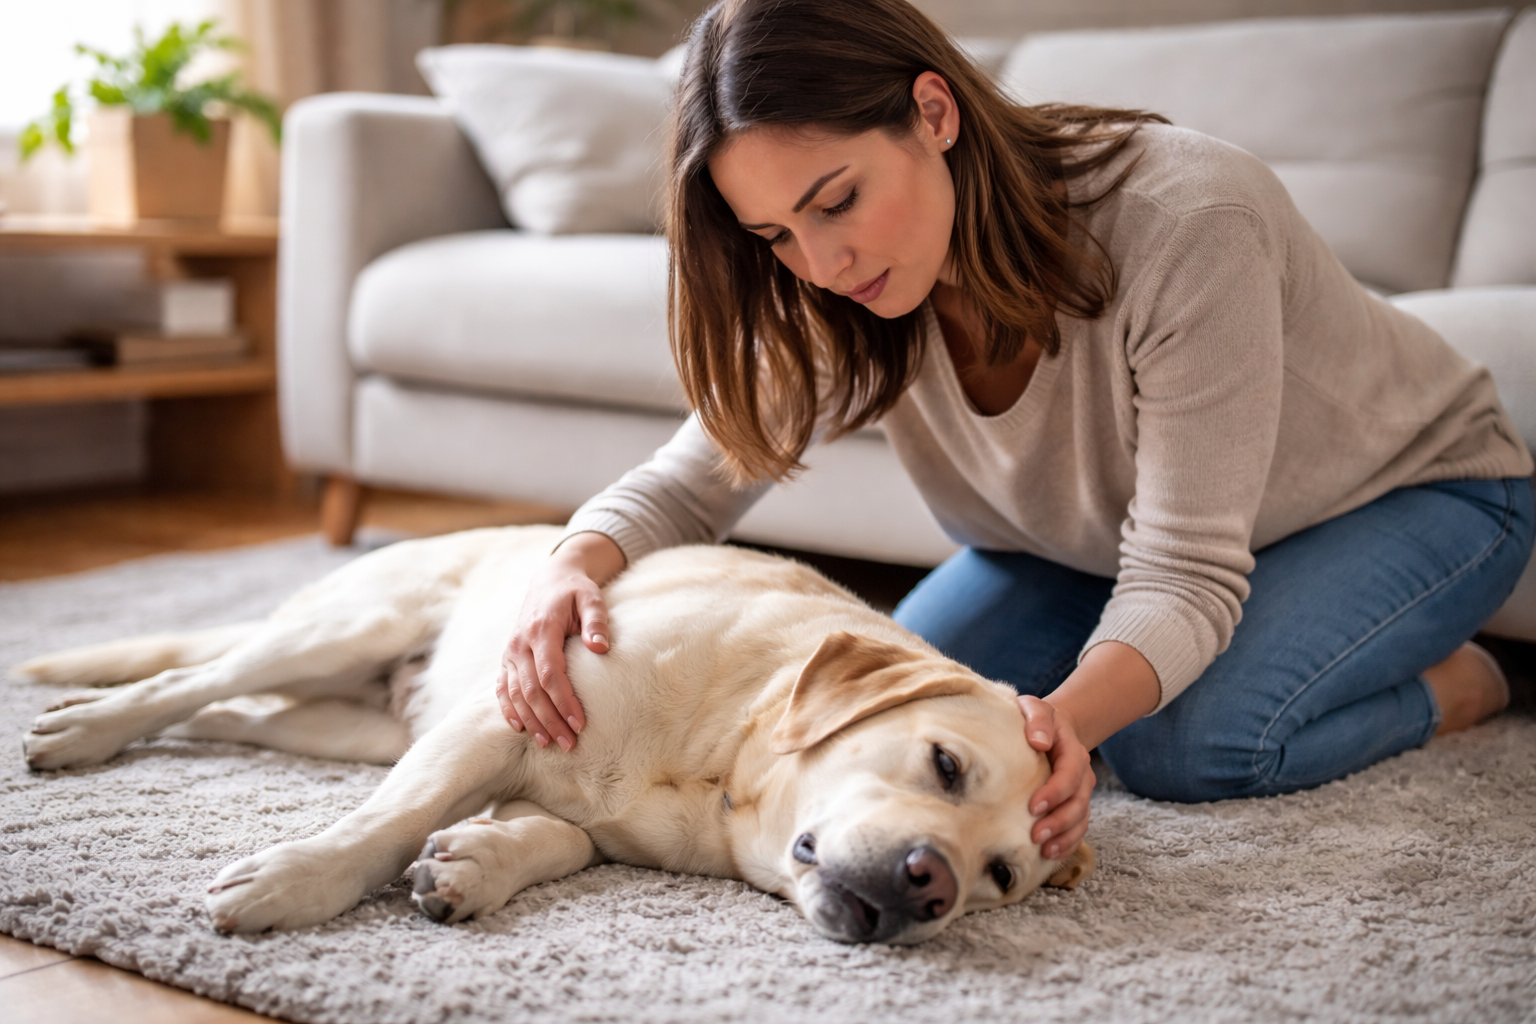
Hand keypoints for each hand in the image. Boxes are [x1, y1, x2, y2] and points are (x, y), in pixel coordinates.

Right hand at [495, 533, 624, 751]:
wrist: (550, 579)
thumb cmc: (575, 591)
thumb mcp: (591, 598)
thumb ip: (596, 621)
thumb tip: (601, 648)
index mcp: (541, 629)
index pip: (550, 674)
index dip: (564, 701)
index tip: (580, 723)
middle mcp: (520, 643)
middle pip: (532, 690)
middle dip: (550, 719)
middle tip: (569, 744)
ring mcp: (511, 651)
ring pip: (516, 693)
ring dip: (531, 721)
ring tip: (549, 743)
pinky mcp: (508, 657)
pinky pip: (503, 687)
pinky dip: (509, 709)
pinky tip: (521, 728)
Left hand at [1018, 695, 1093, 860]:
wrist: (1051, 728)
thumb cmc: (1036, 720)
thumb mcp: (1035, 708)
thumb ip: (1037, 719)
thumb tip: (1038, 742)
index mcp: (1073, 751)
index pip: (1070, 775)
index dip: (1055, 792)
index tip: (1033, 806)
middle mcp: (1081, 775)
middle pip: (1078, 803)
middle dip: (1059, 821)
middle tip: (1035, 835)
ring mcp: (1080, 793)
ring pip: (1081, 819)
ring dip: (1064, 837)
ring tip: (1044, 850)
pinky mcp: (1073, 806)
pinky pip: (1077, 828)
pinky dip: (1067, 843)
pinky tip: (1050, 854)